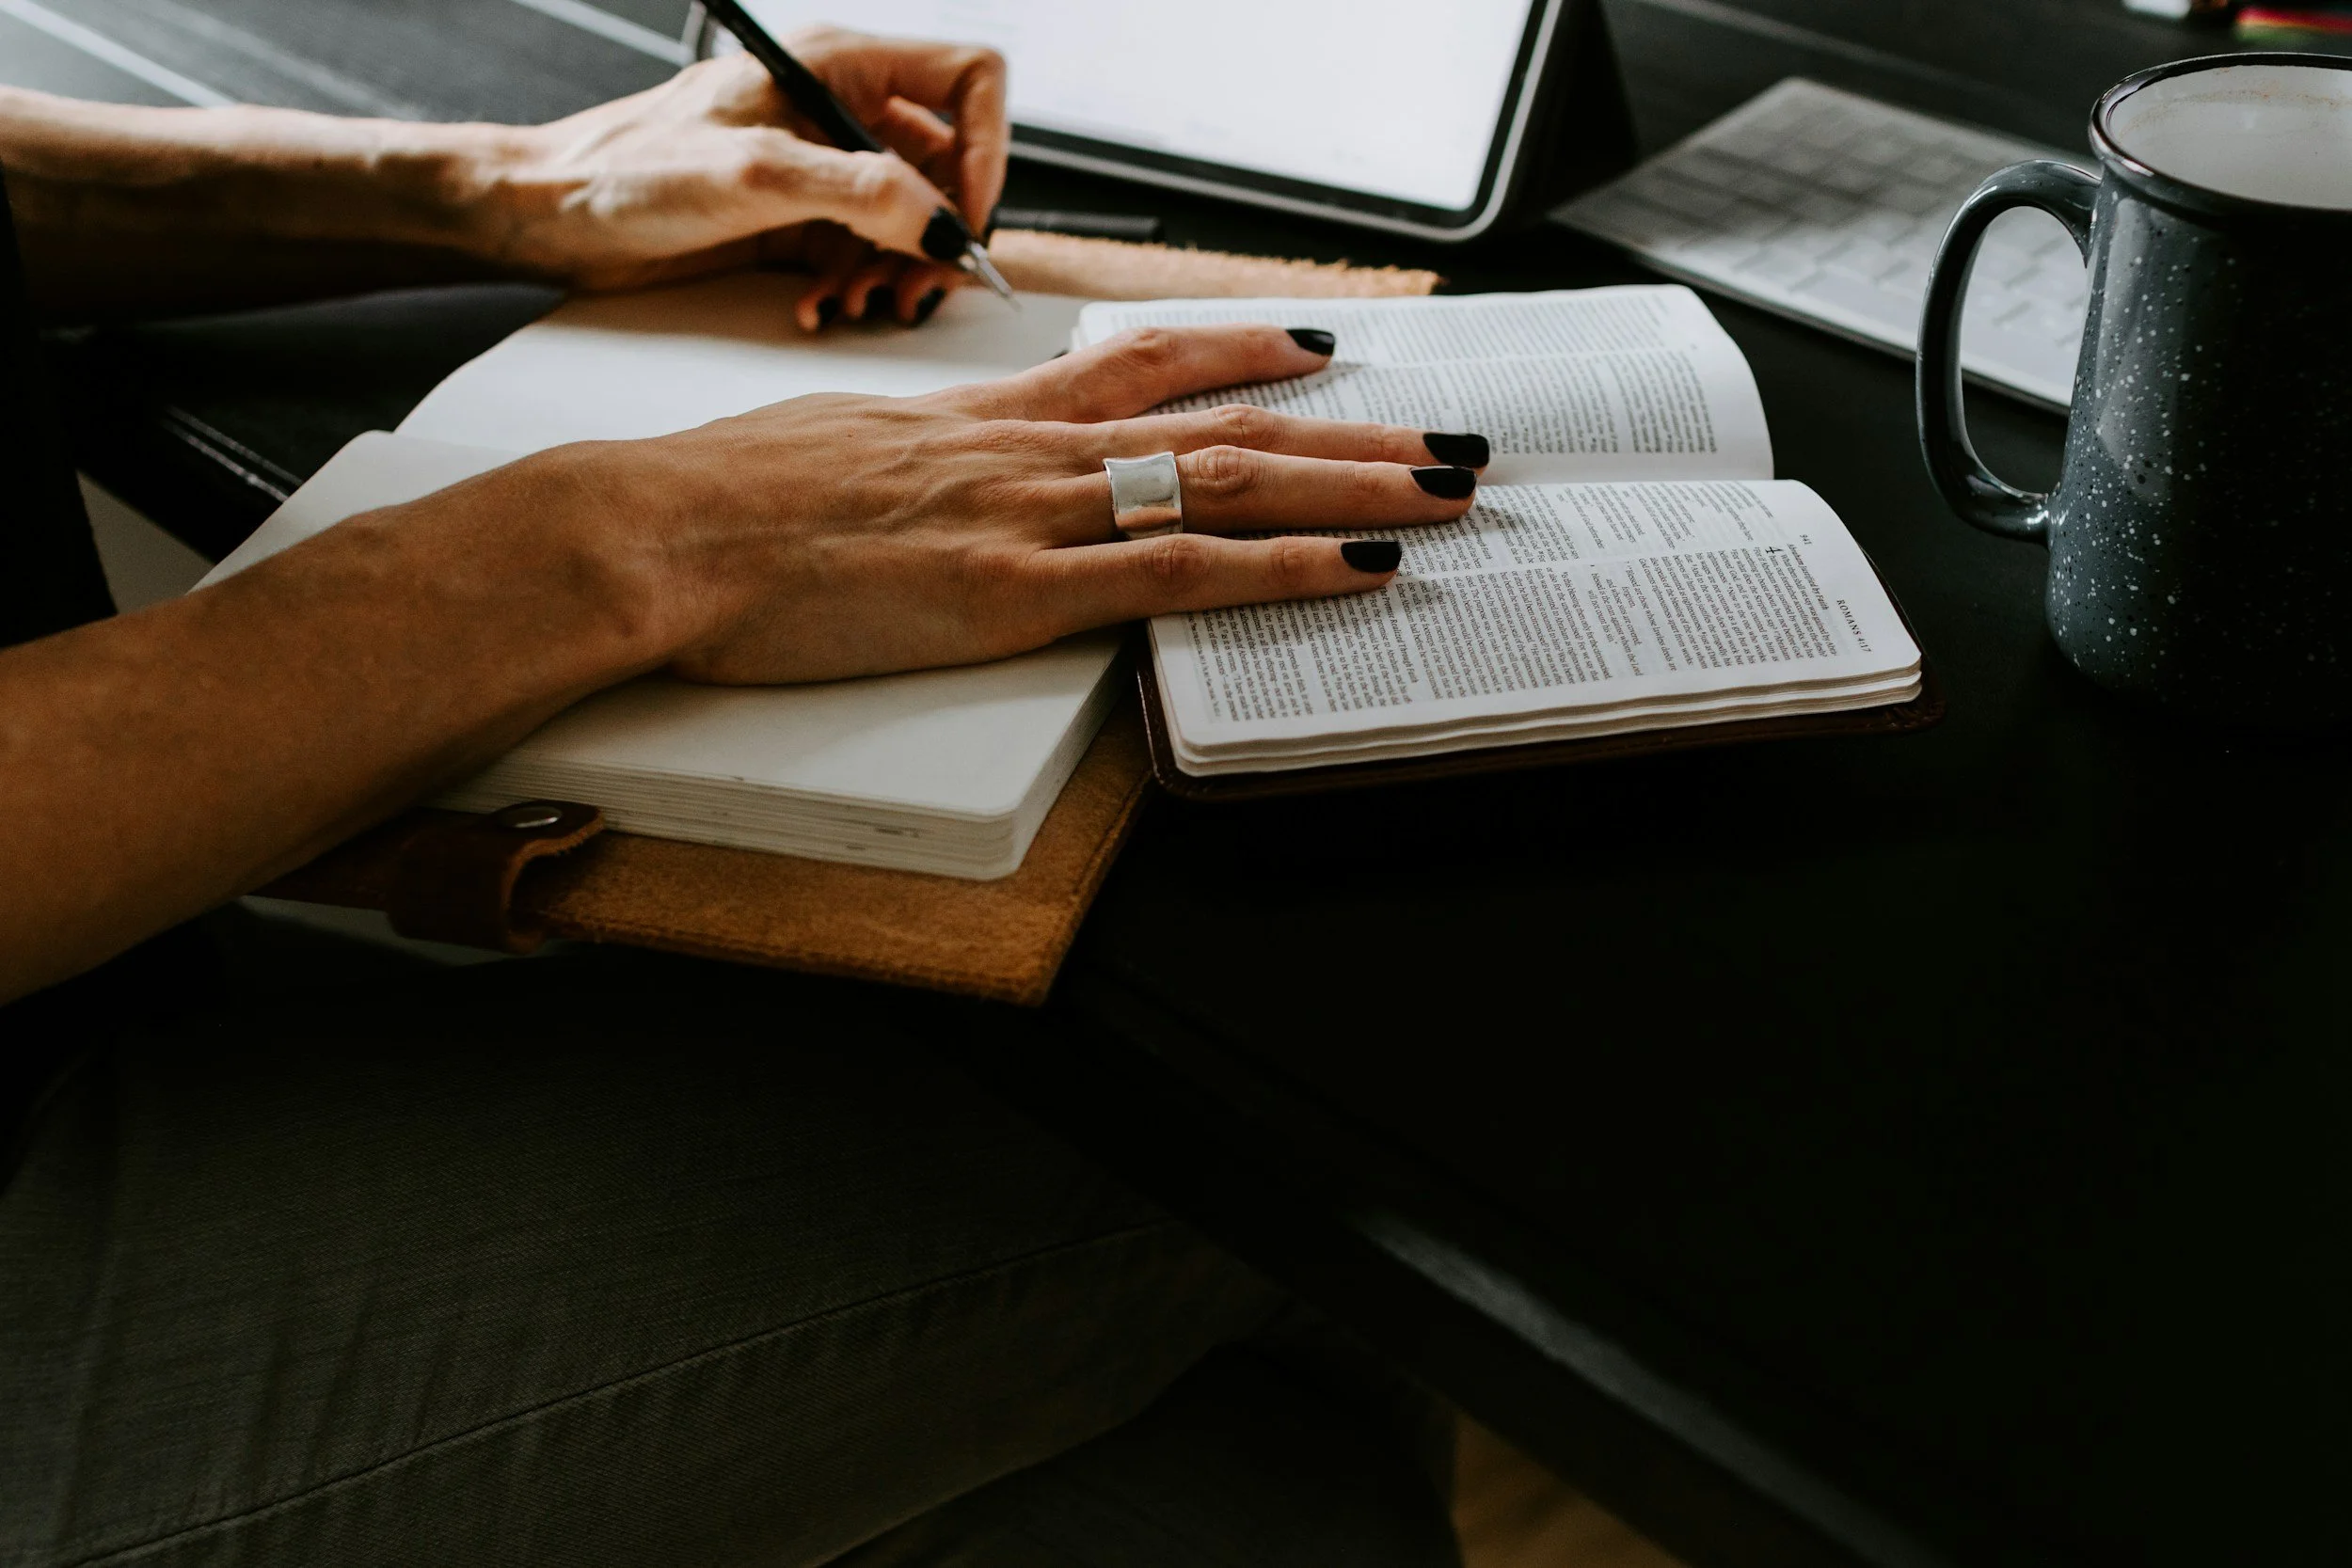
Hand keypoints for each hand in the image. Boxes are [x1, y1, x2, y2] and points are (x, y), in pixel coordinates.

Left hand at [468, 28, 1006, 329]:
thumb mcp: (755, 175)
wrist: (550, 212)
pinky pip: (863, 252)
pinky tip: (817, 306)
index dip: (988, 150)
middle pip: (949, 165)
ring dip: (896, 271)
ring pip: (911, 218)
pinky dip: (853, 285)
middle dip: (941, 233)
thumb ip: (859, 192)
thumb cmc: (627, 169)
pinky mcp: (799, 215)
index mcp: (838, 66)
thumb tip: (939, 222)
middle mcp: (840, 109)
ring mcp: (821, 165)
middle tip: (916, 287)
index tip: (965, 219)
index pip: (968, 81)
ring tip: (858, 304)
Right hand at [554, 325, 1486, 682]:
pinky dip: (1281, 570)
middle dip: (1349, 431)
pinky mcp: (1013, 595)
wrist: (657, 530)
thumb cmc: (722, 498)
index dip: (1242, 353)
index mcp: (983, 418)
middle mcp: (1029, 451)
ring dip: (1355, 486)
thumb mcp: (834, 448)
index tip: (1315, 351)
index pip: (1141, 365)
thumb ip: (911, 458)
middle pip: (1221, 422)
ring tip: (1450, 490)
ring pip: (1229, 485)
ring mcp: (1030, 518)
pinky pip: (1177, 576)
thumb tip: (932, 476)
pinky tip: (1359, 570)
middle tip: (1444, 433)